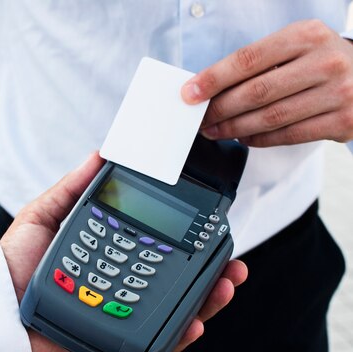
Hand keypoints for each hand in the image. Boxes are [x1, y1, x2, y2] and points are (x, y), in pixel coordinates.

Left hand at [0, 153, 247, 351]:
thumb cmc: (17, 260)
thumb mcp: (44, 214)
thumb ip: (72, 187)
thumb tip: (100, 153)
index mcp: (110, 256)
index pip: (157, 249)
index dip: (187, 244)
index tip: (211, 230)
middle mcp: (121, 287)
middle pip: (174, 283)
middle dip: (209, 276)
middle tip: (231, 266)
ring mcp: (119, 315)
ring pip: (171, 313)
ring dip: (205, 303)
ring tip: (224, 289)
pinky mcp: (111, 344)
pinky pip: (150, 344)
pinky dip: (176, 338)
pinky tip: (193, 324)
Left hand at [182, 20, 352, 146]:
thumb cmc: (322, 61)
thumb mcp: (298, 46)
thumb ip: (260, 62)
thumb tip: (210, 87)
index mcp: (307, 35)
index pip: (248, 59)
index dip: (213, 78)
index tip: (189, 93)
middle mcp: (325, 62)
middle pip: (256, 92)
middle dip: (219, 109)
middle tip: (199, 119)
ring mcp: (337, 93)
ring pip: (270, 118)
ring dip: (234, 128)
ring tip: (215, 131)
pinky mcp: (342, 122)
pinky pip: (288, 135)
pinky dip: (259, 140)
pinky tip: (243, 137)